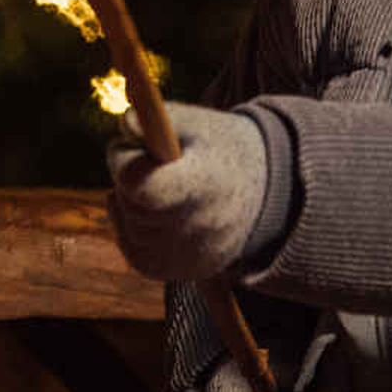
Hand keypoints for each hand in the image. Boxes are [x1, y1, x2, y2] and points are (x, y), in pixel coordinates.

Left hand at [105, 102, 274, 283]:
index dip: (126, 162)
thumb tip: (126, 123)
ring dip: (132, 200)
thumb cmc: (222, 152)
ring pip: (127, 222)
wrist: (264, 197)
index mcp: (203, 186)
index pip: (143, 187)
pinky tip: (153, 207)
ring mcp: (184, 257)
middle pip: (131, 201)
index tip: (136, 143)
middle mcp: (196, 229)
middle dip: (130, 174)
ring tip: (166, 185)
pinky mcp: (172, 272)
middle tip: (156, 161)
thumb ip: (159, 119)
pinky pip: (130, 245)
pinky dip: (131, 224)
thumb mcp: (199, 123)